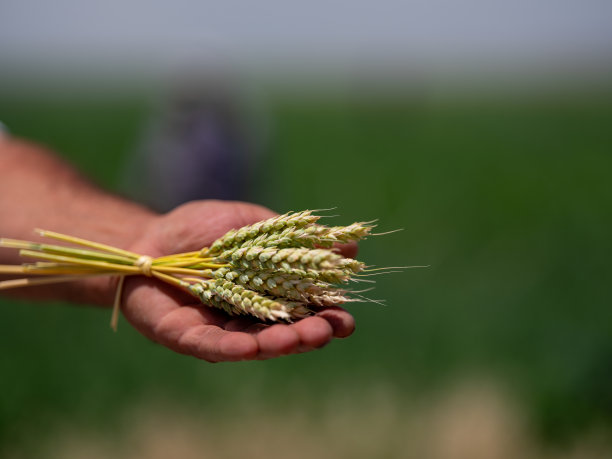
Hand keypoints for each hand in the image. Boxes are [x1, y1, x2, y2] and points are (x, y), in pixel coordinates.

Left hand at [122, 200, 355, 361]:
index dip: (326, 317)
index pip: (304, 312)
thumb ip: (293, 241)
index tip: (346, 318)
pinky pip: (210, 346)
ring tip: (298, 339)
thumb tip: (350, 245)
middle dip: (307, 335)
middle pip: (283, 334)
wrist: (147, 235)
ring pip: (252, 344)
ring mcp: (218, 330)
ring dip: (277, 344)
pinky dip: (231, 348)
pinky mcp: (185, 336)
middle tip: (327, 331)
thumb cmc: (202, 228)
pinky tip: (251, 348)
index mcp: (268, 295)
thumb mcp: (253, 225)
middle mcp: (247, 319)